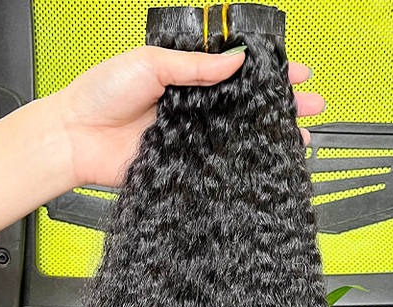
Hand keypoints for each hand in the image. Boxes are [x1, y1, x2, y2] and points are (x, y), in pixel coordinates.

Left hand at [54, 45, 325, 187]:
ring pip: (244, 131)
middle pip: (250, 101)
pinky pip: (226, 160)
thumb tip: (236, 60)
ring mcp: (196, 133)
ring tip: (303, 136)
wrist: (78, 138)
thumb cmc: (101, 94)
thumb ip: (194, 65)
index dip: (269, 69)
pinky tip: (271, 160)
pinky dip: (250, 160)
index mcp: (186, 72)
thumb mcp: (149, 64)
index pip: (237, 66)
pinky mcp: (191, 160)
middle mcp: (196, 103)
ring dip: (275, 134)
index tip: (297, 71)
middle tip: (314, 104)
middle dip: (284, 103)